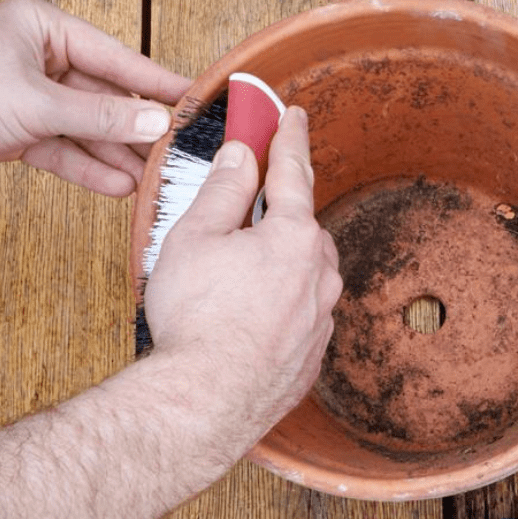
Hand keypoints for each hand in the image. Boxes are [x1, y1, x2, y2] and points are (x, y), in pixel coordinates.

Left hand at [0, 0, 191, 195]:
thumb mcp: (36, 104)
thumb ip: (100, 117)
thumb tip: (154, 122)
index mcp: (45, 29)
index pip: (117, 59)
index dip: (157, 83)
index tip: (192, 100)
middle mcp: (42, 60)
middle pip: (106, 99)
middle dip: (137, 131)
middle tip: (175, 152)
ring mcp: (33, 97)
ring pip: (88, 130)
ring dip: (117, 157)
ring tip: (151, 180)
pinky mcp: (21, 130)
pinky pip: (66, 150)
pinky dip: (88, 169)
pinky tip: (118, 186)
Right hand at [145, 106, 342, 445]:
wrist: (207, 402)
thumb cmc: (197, 320)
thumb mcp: (195, 238)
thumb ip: (224, 191)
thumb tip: (242, 158)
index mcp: (294, 237)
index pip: (294, 173)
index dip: (289, 139)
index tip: (292, 117)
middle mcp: (319, 275)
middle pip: (303, 227)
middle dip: (279, 215)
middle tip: (249, 214)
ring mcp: (322, 318)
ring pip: (306, 274)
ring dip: (280, 266)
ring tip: (238, 281)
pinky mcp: (314, 354)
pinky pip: (303, 314)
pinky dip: (283, 307)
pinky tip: (250, 320)